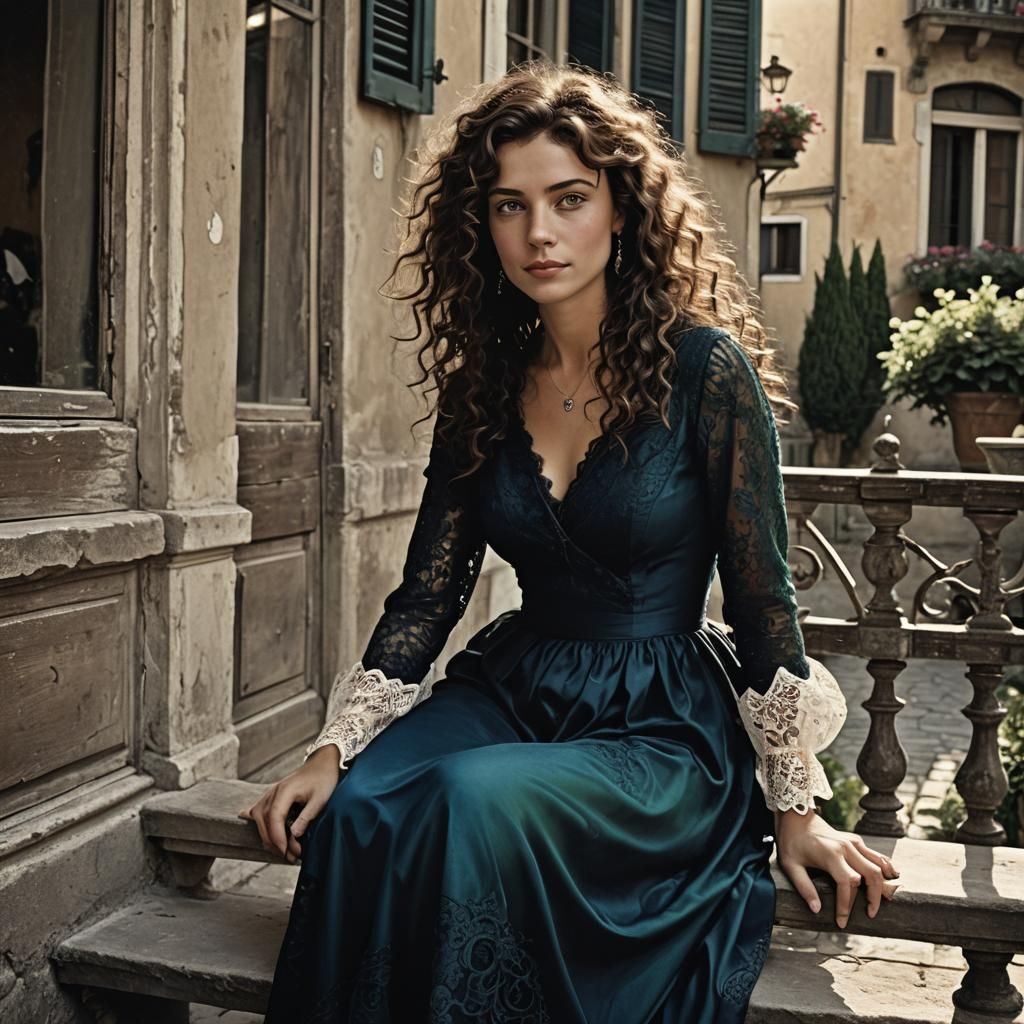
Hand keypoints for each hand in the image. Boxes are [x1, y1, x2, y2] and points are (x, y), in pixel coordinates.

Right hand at [238, 745, 341, 861]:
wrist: (322, 764)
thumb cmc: (324, 780)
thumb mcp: (321, 799)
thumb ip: (306, 817)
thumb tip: (293, 835)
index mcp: (284, 791)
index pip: (274, 817)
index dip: (278, 837)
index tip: (286, 852)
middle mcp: (273, 792)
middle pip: (264, 821)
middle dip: (275, 842)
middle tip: (291, 857)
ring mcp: (269, 794)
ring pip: (259, 820)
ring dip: (269, 837)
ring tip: (285, 850)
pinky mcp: (270, 797)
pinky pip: (258, 813)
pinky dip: (261, 826)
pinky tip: (263, 834)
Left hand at [774, 808, 900, 928]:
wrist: (795, 816)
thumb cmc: (791, 842)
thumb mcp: (791, 865)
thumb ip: (804, 888)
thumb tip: (816, 910)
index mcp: (830, 855)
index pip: (848, 884)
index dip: (846, 905)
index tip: (841, 922)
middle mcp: (846, 848)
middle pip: (870, 875)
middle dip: (873, 898)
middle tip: (869, 914)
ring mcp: (853, 842)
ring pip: (877, 865)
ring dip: (883, 885)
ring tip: (883, 901)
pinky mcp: (855, 840)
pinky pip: (876, 855)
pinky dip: (886, 866)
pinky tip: (893, 876)